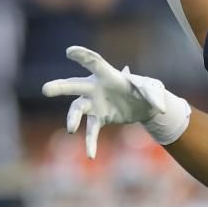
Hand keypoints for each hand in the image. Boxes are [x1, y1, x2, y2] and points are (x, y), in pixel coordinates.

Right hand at [42, 46, 167, 157]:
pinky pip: (91, 131)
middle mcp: (96, 88)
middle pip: (75, 86)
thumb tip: (161, 109)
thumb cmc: (147, 91)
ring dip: (72, 119)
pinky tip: (92, 155)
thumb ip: (155, 96)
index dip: (83, 56)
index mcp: (109, 75)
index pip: (94, 63)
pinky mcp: (99, 118)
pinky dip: (90, 142)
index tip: (70, 51)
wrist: (145, 107)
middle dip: (60, 87)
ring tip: (71, 129)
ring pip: (77, 109)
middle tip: (46, 89)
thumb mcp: (154, 89)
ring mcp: (94, 103)